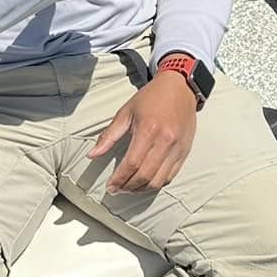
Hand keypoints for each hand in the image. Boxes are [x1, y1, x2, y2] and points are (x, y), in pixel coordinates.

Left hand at [88, 73, 197, 191]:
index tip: (110, 186)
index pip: (131, 163)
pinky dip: (157, 183)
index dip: (119, 179)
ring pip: (159, 180)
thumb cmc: (151, 97)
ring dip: (142, 189)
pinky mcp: (185, 151)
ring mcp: (177, 148)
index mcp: (148, 129)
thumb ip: (109, 135)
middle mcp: (165, 141)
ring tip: (130, 188)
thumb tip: (92, 155)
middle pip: (145, 175)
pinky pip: (171, 176)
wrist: (180, 87)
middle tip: (117, 189)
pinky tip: (146, 182)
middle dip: (128, 186)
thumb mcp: (126, 112)